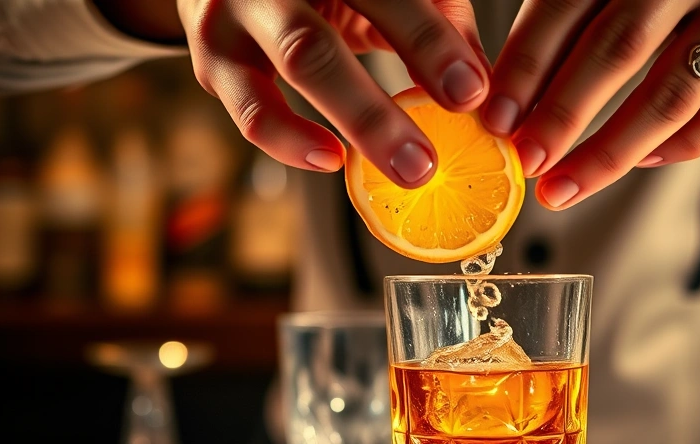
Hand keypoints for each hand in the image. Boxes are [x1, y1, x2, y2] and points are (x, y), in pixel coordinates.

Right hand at [176, 0, 489, 186]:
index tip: (471, 93)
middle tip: (429, 160)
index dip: (429, 41)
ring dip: (355, 124)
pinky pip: (250, 112)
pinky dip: (292, 142)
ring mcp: (237, 13)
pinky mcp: (212, 58)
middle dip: (381, 106)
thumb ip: (437, 23)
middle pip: (325, 42)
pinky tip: (333, 160)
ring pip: (296, 66)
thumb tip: (486, 88)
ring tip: (407, 171)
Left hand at [481, 0, 699, 208]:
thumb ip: (576, 12)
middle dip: (563, 117)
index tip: (496, 119)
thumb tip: (518, 94)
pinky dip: (677, 146)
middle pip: (617, 51)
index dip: (525, 66)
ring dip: (610, 152)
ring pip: (670, 97)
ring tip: (566, 185)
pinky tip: (640, 160)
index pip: (567, 6)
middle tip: (527, 161)